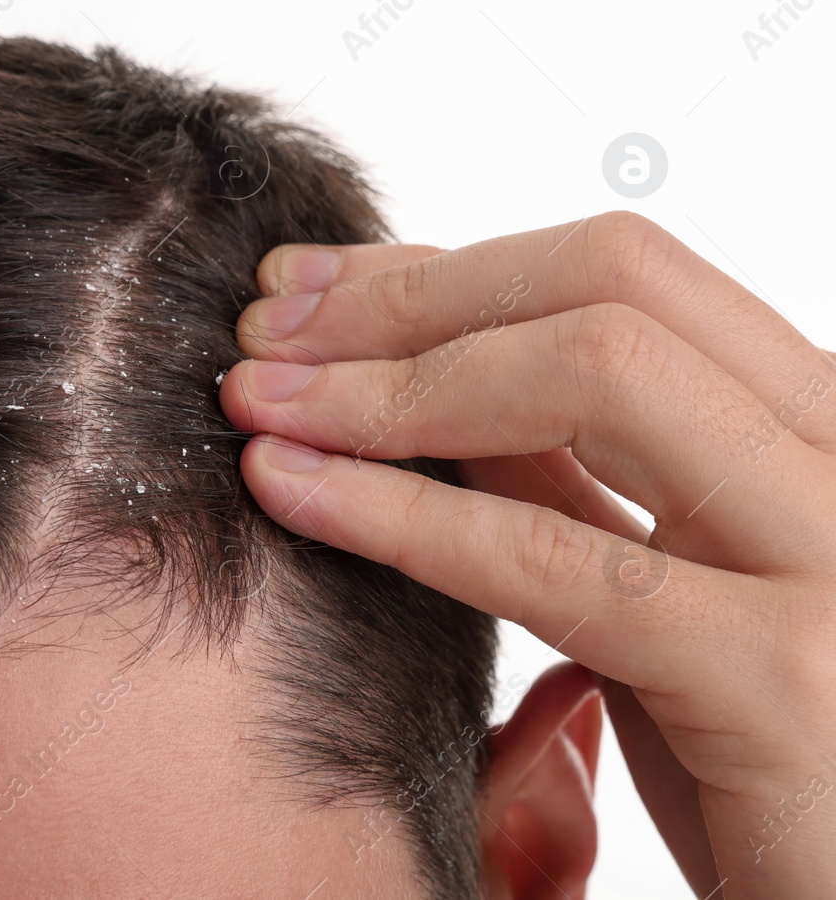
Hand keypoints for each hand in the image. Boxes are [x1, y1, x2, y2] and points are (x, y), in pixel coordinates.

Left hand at [221, 211, 835, 897]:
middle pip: (607, 289)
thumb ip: (571, 483)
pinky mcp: (781, 680)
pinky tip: (294, 490)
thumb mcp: (664, 592)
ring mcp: (834, 557)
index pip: (624, 277)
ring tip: (257, 401)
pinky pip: (552, 560)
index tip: (305, 287)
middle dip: (405, 299)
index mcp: (816, 429)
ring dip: (385, 382)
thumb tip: (424, 376)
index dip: (444, 269)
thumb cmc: (765, 768)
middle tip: (259, 330)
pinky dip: (400, 513)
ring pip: (593, 375)